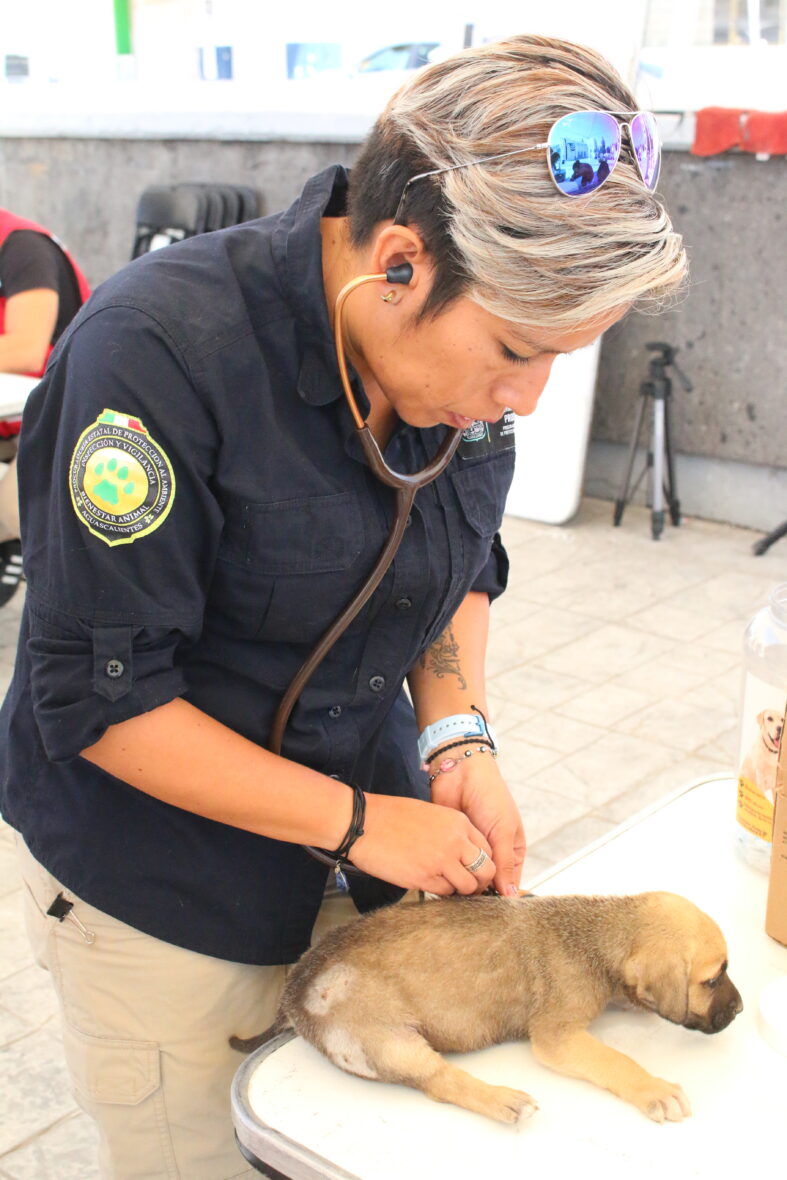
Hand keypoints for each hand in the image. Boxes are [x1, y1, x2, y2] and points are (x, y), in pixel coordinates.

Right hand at [348, 794, 495, 895]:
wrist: (363, 823)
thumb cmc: (391, 816)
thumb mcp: (431, 815)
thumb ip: (451, 833)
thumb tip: (463, 853)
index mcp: (458, 823)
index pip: (488, 849)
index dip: (483, 863)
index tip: (474, 870)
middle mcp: (455, 841)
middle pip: (487, 870)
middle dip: (480, 881)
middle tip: (467, 884)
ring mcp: (441, 861)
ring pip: (468, 886)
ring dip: (460, 890)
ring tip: (446, 885)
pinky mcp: (424, 878)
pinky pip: (445, 892)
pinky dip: (441, 892)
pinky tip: (429, 883)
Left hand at [428, 752, 524, 896]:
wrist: (461, 773)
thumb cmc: (491, 797)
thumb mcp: (502, 831)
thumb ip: (504, 864)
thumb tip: (510, 896)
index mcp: (512, 851)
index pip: (510, 883)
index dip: (502, 898)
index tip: (491, 912)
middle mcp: (492, 854)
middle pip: (488, 883)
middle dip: (480, 893)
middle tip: (471, 907)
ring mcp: (471, 850)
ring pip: (468, 877)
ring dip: (463, 885)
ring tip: (457, 897)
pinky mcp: (452, 846)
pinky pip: (451, 866)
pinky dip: (449, 873)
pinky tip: (444, 883)